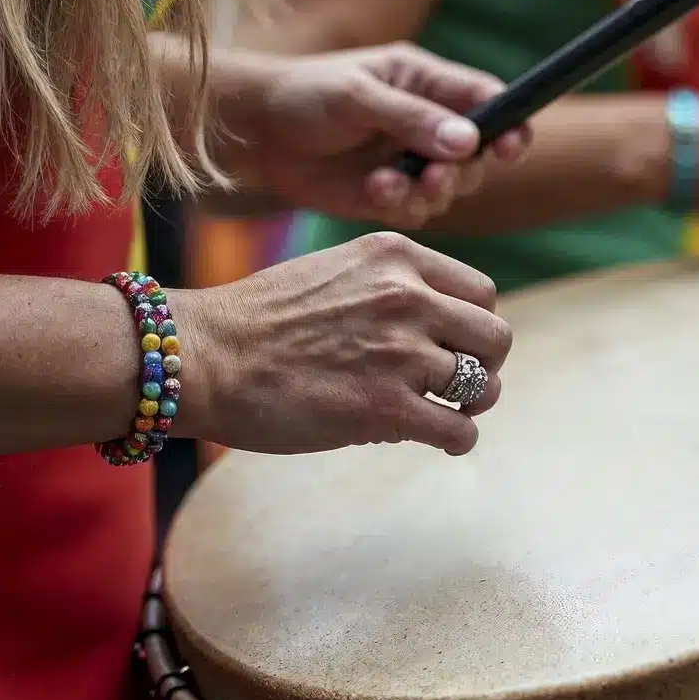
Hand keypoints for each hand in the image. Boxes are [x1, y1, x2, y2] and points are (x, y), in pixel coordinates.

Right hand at [175, 232, 510, 456]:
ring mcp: (399, 353)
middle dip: (484, 366)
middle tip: (456, 386)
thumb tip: (435, 323)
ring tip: (440, 415)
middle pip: (495, 338)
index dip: (473, 326)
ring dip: (469, 407)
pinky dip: (456, 441)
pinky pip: (459, 431)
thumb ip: (389, 286)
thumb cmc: (257, 320)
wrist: (202, 356)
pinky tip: (434, 441)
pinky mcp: (385, 409)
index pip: (481, 293)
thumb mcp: (335, 271)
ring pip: (484, 387)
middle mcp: (407, 298)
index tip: (452, 347)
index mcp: (396, 258)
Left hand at [215, 43, 533, 225]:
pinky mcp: (389, 195)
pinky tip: (372, 191)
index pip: (487, 99)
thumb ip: (413, 118)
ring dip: (432, 191)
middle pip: (479, 153)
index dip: (509, 122)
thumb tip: (469, 141)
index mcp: (427, 82)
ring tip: (394, 184)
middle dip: (465, 168)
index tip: (512, 146)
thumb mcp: (358, 96)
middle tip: (438, 174)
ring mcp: (409, 162)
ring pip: (451, 188)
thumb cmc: (304, 95)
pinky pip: (418, 210)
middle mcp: (427, 123)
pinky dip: (401, 205)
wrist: (254, 135)